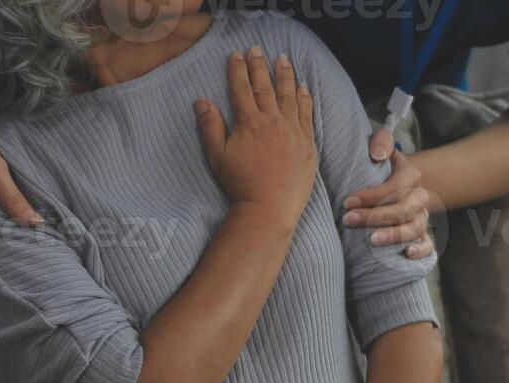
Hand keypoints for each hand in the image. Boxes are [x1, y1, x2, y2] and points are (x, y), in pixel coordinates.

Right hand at [194, 47, 316, 227]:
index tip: (236, 55)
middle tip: (257, 49)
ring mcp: (292, 131)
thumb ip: (210, 127)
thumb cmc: (240, 185)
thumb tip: (201, 101)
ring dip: (284, 75)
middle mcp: (272, 121)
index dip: (238, 70)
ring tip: (283, 60)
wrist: (269, 208)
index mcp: (249, 122)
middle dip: (259, 66)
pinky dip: (304, 98)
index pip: (242, 88)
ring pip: (288, 96)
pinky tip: (303, 88)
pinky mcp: (307, 144)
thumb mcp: (218, 157)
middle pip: (265, 86)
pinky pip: (306, 114)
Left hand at [344, 144, 434, 259]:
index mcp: (411, 176)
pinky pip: (428, 246)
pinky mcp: (422, 235)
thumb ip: (380, 142)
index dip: (370, 196)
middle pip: (401, 210)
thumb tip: (377, 155)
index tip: (347, 203)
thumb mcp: (383, 146)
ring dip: (393, 235)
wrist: (399, 185)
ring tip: (372, 240)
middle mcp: (419, 198)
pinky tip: (406, 254)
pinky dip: (420, 251)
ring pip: (413, 228)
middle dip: (374, 216)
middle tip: (348, 220)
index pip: (393, 188)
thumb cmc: (383, 167)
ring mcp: (422, 218)